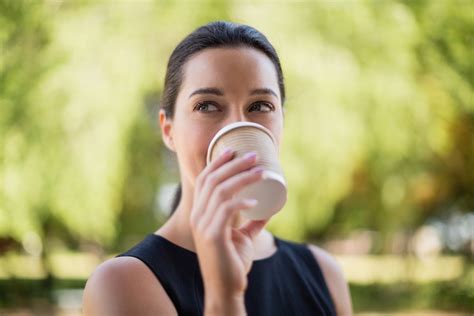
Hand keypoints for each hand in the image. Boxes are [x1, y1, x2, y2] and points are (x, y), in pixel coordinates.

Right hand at [190, 148, 267, 306]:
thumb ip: (252, 223)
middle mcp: (198, 216)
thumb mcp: (243, 236)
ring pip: (220, 193)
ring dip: (242, 178)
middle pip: (212, 181)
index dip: (218, 163)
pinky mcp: (213, 237)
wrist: (226, 288)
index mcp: (201, 213)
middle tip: (254, 156)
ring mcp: (203, 226)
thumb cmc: (233, 261)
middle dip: (233, 165)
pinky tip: (254, 201)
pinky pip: (225, 213)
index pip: (204, 180)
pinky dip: (240, 203)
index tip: (234, 150)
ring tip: (260, 171)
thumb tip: (267, 208)